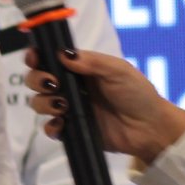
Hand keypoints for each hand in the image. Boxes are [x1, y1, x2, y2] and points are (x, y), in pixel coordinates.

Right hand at [25, 46, 184, 163]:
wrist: (150, 128)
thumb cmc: (138, 94)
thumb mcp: (118, 70)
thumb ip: (91, 62)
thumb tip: (62, 54)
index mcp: (80, 68)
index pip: (49, 57)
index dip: (36, 56)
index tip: (34, 58)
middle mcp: (70, 87)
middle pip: (37, 79)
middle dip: (37, 79)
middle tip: (53, 84)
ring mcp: (69, 109)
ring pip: (39, 103)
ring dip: (44, 102)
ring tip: (64, 106)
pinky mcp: (72, 130)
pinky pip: (50, 128)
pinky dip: (51, 126)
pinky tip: (63, 124)